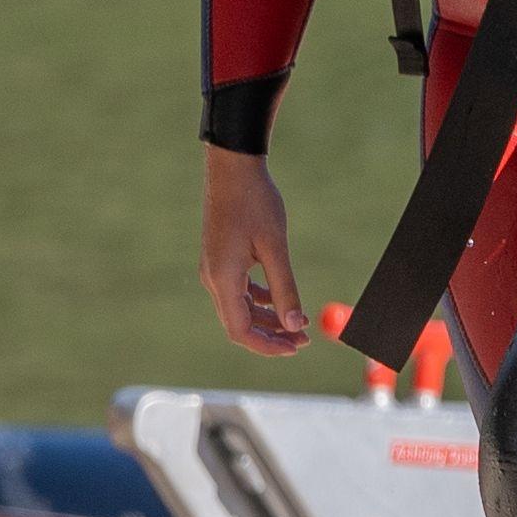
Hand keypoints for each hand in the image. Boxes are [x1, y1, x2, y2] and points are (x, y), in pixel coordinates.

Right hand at [199, 149, 308, 361]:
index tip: (296, 347)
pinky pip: (239, 292)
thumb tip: (294, 325)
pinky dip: (260, 301)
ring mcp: (214, 270)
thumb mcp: (275, 247)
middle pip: (240, 324)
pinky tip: (280, 300)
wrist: (233, 168)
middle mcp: (213, 279)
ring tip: (297, 322)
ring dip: (268, 319)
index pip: (240, 331)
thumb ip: (285, 289)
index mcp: (223, 278)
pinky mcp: (220, 261)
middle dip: (271, 335)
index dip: (268, 346)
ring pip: (241, 309)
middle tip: (303, 338)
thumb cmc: (255, 202)